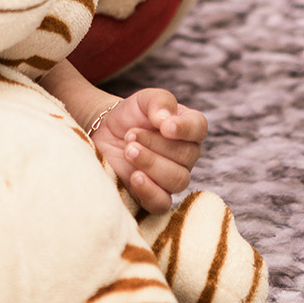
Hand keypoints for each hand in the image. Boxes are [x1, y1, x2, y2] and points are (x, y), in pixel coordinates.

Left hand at [88, 88, 207, 214]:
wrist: (105, 134)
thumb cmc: (130, 116)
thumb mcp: (143, 99)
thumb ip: (159, 102)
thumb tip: (166, 119)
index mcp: (188, 128)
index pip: (199, 128)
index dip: (184, 129)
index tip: (165, 127)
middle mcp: (186, 155)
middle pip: (186, 155)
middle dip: (155, 144)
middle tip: (130, 135)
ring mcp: (172, 178)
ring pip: (177, 179)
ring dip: (150, 163)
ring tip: (128, 151)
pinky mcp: (154, 196)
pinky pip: (162, 203)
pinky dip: (149, 191)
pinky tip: (135, 177)